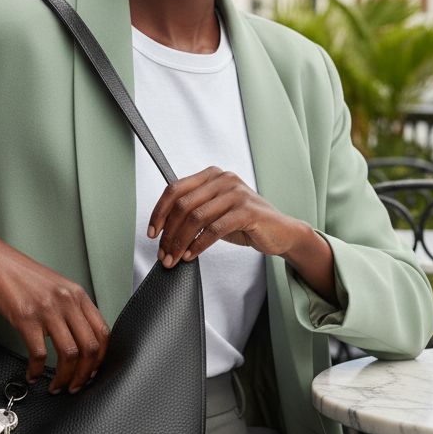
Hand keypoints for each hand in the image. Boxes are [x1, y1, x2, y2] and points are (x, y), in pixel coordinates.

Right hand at [0, 225, 110, 391]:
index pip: (102, 332)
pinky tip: (33, 374)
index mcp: (77, 294)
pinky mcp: (25, 317)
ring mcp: (47, 309)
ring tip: (57, 386)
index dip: (100, 358)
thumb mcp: (55, 287)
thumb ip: (70, 308)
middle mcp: (67, 301)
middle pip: (90, 347)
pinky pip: (39, 353)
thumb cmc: (21, 275)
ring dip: (64, 377)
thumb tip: (78, 338)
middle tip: (76, 386)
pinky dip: (37, 370)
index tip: (92, 371)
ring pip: (69, 353)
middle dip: (85, 374)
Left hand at [147, 167, 339, 304]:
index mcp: (212, 175)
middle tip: (162, 253)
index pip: (175, 189)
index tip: (152, 233)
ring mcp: (237, 193)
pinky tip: (191, 255)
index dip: (159, 212)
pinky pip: (214, 229)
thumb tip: (162, 229)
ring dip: (180, 241)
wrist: (280, 232)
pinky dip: (199, 245)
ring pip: (196, 218)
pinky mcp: (247, 211)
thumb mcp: (214, 212)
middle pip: (183, 205)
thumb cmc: (245, 223)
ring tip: (174, 258)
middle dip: (168, 232)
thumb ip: (192, 211)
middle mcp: (223, 179)